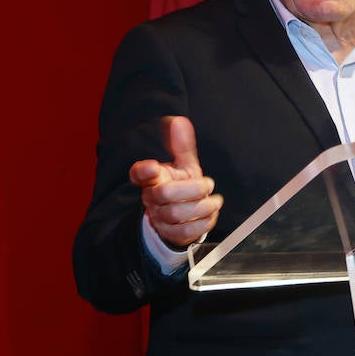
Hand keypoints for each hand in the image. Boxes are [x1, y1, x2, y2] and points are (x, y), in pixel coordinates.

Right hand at [129, 116, 222, 249]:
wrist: (179, 219)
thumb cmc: (180, 187)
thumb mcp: (183, 165)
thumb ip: (181, 145)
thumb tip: (178, 121)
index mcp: (153, 179)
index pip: (139, 173)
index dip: (144, 171)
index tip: (154, 167)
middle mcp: (152, 199)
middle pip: (163, 194)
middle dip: (191, 188)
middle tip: (207, 184)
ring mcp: (160, 218)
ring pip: (175, 214)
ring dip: (201, 206)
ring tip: (215, 200)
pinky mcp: (172, 234)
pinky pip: (185, 232)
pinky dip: (203, 222)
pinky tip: (211, 214)